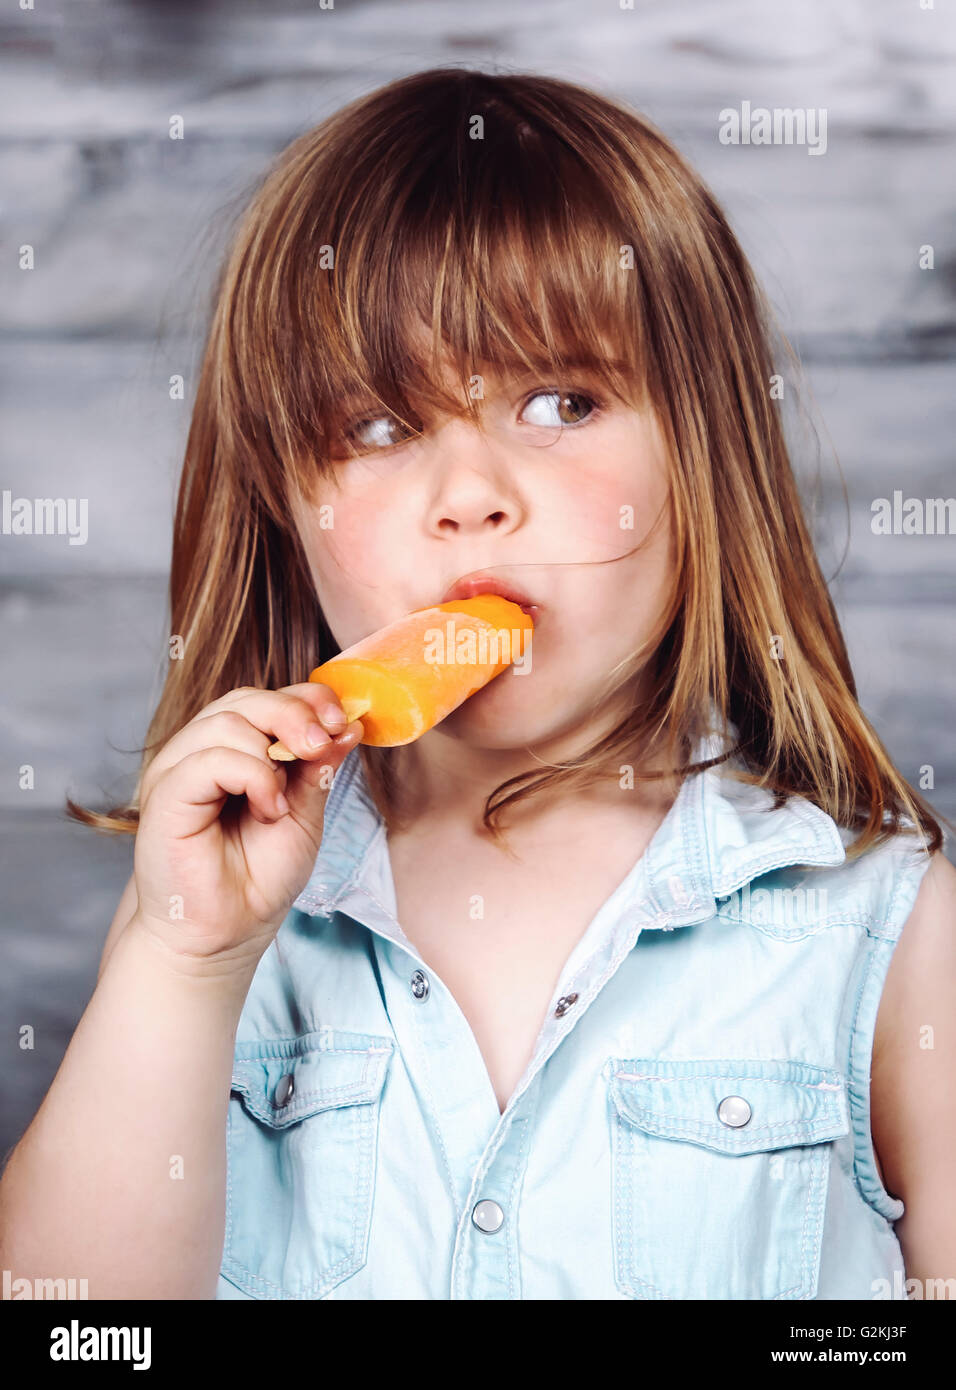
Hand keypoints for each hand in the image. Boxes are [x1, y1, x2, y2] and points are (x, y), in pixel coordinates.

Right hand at [131, 683, 360, 970]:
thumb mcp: (305, 816)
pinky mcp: (166, 793)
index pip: (268, 699)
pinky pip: (209, 758)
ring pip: (227, 720)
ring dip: (270, 753)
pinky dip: (250, 775)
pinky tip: (267, 808)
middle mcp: (203, 751)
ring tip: (283, 804)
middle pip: (246, 699)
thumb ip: (318, 769)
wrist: (225, 933)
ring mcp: (179, 769)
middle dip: (294, 714)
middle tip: (321, 744)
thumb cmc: (257, 878)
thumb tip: (348, 726)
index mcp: (236, 751)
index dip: (307, 698)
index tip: (342, 720)